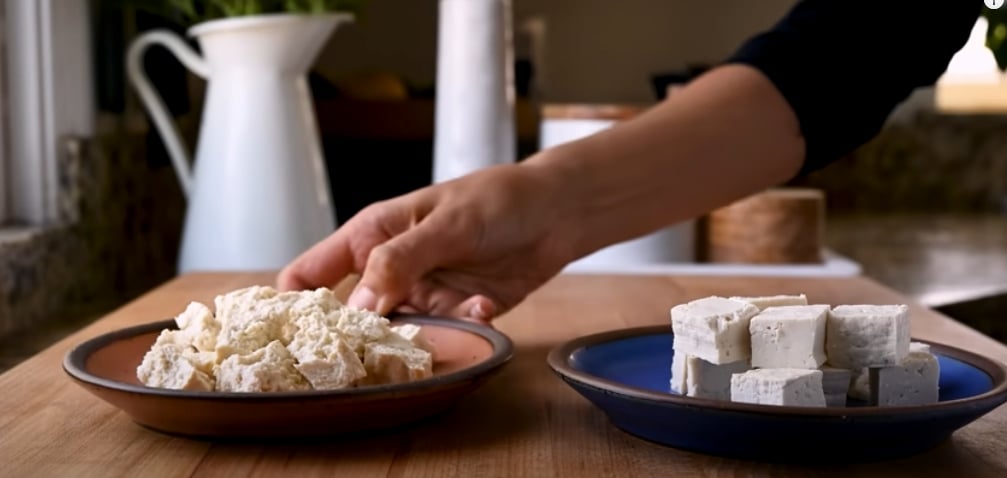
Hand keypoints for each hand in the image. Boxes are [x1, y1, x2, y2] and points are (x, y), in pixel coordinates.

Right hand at [277, 163, 577, 321]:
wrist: (557, 212)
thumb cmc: (495, 199)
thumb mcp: (444, 224)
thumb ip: (399, 262)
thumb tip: (358, 306)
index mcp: (370, 237)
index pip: (309, 274)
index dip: (291, 305)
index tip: (289, 336)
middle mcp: (388, 270)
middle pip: (350, 317)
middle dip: (359, 337)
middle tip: (372, 352)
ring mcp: (421, 294)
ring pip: (398, 333)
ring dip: (421, 334)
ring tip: (447, 319)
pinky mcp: (455, 314)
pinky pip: (445, 335)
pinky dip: (464, 326)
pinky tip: (485, 305)